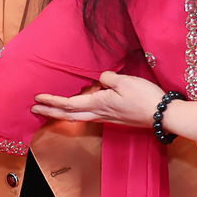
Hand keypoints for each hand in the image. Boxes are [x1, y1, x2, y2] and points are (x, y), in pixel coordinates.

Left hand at [33, 71, 164, 127]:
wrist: (162, 115)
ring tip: (50, 110)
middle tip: (34, 110)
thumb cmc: (144, 97)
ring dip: (60, 114)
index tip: (38, 98)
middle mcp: (99, 114)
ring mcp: (106, 118)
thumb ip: (107, 78)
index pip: (68, 104)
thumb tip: (99, 80)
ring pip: (77, 117)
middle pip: (68, 116)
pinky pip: (88, 116)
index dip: (52, 101)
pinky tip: (76, 109)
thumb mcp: (125, 81)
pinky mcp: (113, 118)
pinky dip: (76, 113)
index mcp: (98, 103)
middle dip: (50, 112)